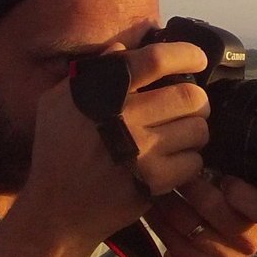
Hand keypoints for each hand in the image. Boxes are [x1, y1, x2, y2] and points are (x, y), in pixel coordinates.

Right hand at [12, 41, 211, 256]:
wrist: (57, 209)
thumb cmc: (58, 152)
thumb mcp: (59, 102)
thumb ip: (91, 72)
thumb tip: (122, 47)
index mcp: (104, 92)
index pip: (156, 59)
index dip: (186, 54)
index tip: (198, 59)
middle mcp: (125, 117)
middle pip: (190, 96)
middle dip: (198, 100)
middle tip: (190, 108)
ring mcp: (142, 150)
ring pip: (198, 129)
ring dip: (195, 131)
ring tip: (181, 136)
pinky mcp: (154, 181)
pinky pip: (194, 162)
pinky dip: (190, 162)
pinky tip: (173, 163)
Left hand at [146, 175, 256, 256]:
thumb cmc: (226, 228)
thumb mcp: (242, 208)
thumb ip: (235, 181)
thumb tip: (208, 143)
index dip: (242, 191)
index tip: (224, 178)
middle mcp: (246, 241)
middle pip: (213, 205)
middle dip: (189, 182)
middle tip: (174, 165)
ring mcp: (220, 256)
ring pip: (184, 218)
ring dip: (165, 195)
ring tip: (155, 178)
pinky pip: (167, 233)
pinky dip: (155, 214)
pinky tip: (150, 202)